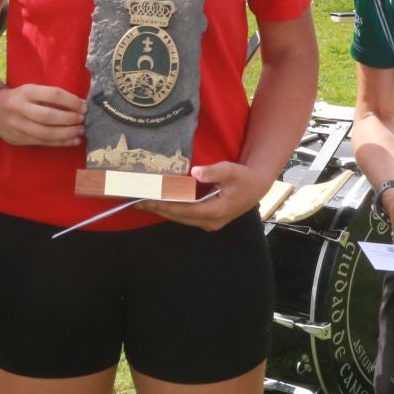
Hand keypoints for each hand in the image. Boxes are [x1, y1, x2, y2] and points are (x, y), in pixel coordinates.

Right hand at [0, 83, 84, 146]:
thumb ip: (50, 96)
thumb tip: (78, 104)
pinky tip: (73, 141)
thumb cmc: (18, 98)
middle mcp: (20, 109)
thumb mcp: (31, 90)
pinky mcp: (18, 139)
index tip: (83, 106)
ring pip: (46, 133)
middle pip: (49, 116)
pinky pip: (43, 143)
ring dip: (67, 134)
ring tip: (80, 131)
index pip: (53, 95)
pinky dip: (60, 143)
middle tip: (82, 120)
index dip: (71, 101)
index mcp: (26, 92)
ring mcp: (18, 126)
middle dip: (69, 119)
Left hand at [145, 160, 268, 230]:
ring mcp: (209, 223)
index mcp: (216, 211)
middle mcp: (210, 221)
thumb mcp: (231, 170)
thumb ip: (213, 171)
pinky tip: (158, 204)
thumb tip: (195, 172)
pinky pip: (185, 216)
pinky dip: (171, 210)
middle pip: (179, 217)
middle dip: (158, 209)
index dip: (166, 205)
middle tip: (136, 202)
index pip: (185, 210)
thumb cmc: (244, 177)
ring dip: (162, 211)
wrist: (257, 187)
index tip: (148, 200)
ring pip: (181, 218)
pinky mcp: (207, 220)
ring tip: (142, 203)